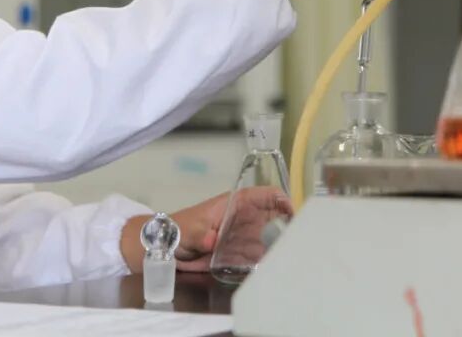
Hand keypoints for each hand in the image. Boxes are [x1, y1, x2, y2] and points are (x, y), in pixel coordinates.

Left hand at [119, 187, 291, 272]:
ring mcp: (241, 236)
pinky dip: (266, 259)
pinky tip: (275, 266)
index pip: (264, 194)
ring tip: (290, 254)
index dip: (280, 199)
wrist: (165, 247)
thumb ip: (202, 234)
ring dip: (278, 244)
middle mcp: (242, 218)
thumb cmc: (178, 228)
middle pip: (272, 216)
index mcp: (234, 204)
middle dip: (286, 224)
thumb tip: (213, 242)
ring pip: (267, 237)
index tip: (292, 212)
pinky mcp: (237, 253)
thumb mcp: (189, 228)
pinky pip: (256, 255)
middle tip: (297, 238)